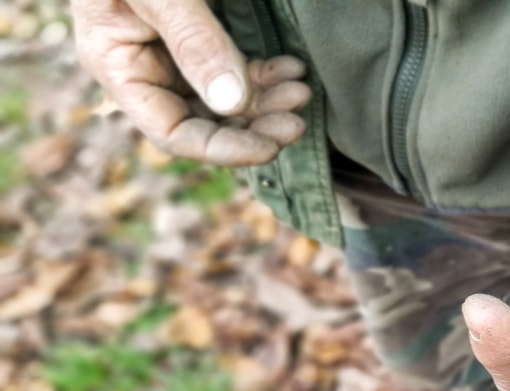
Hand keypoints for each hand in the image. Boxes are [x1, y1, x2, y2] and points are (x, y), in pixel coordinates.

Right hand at [73, 0, 311, 165]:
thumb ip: (195, 42)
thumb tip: (232, 103)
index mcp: (118, 65)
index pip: (171, 131)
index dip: (222, 148)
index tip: (271, 147)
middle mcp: (144, 67)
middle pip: (204, 121)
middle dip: (254, 124)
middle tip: (298, 120)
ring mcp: (171, 51)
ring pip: (225, 98)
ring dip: (266, 99)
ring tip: (302, 90)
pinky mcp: (198, 33)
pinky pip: (234, 68)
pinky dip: (265, 73)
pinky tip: (293, 67)